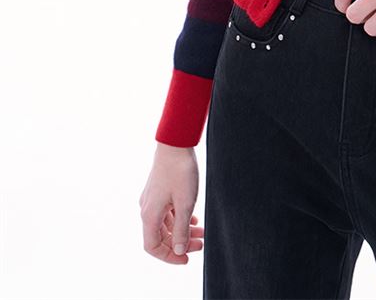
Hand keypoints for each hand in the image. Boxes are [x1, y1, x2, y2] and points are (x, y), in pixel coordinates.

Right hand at [140, 143, 203, 262]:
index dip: (169, 256)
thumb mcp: (185, 204)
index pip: (153, 247)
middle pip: (161, 236)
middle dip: (181, 243)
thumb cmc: (180, 171)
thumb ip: (181, 229)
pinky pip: (167, 212)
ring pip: (166, 223)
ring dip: (183, 230)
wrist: (175, 143)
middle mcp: (147, 209)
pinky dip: (180, 218)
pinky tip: (194, 217)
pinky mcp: (159, 190)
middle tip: (201, 244)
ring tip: (202, 231)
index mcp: (149, 215)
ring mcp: (153, 199)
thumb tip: (178, 250)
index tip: (186, 258)